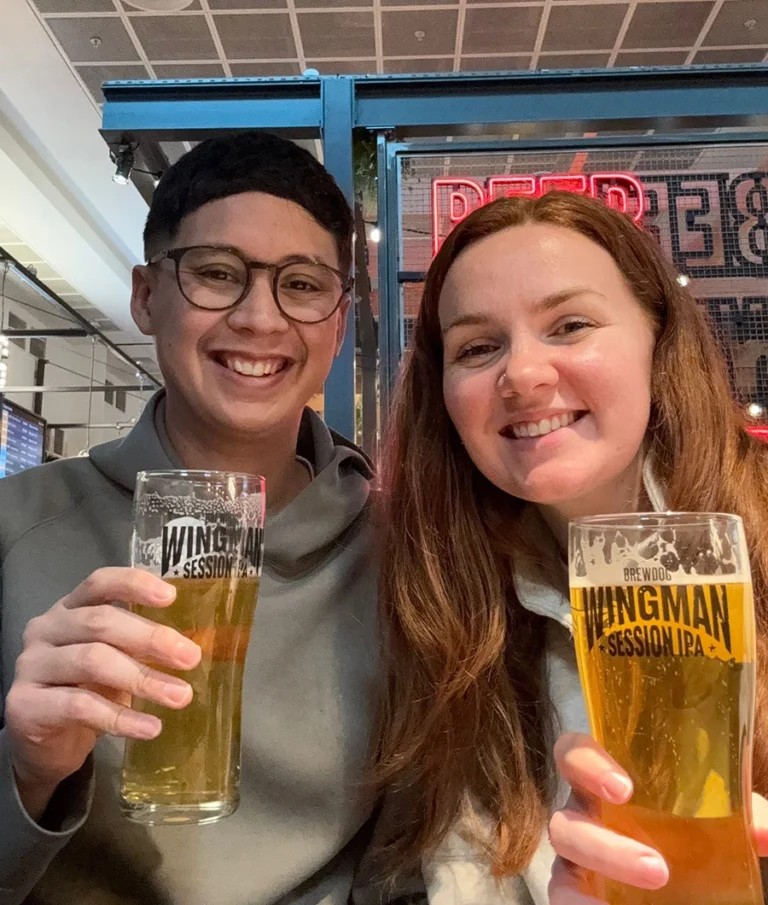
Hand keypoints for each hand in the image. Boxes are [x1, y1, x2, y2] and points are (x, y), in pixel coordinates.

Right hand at [4, 567, 200, 818]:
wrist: (43, 743)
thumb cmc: (86, 690)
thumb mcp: (114, 660)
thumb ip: (139, 645)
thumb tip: (190, 646)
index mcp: (69, 608)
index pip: (99, 583)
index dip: (134, 584)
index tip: (171, 596)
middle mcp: (46, 629)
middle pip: (101, 623)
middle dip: (151, 638)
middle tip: (191, 657)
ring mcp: (31, 665)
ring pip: (93, 661)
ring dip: (143, 679)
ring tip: (181, 696)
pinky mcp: (24, 704)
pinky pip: (79, 706)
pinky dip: (121, 717)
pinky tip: (150, 727)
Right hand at [547, 733, 767, 904]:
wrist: (673, 872)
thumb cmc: (684, 829)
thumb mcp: (709, 816)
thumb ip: (738, 813)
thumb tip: (763, 833)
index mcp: (600, 782)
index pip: (572, 753)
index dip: (585, 763)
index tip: (624, 790)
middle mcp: (579, 815)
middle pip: (566, 821)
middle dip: (605, 847)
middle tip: (656, 869)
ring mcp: (573, 858)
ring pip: (564, 865)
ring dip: (603, 878)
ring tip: (652, 885)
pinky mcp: (572, 891)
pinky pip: (562, 898)